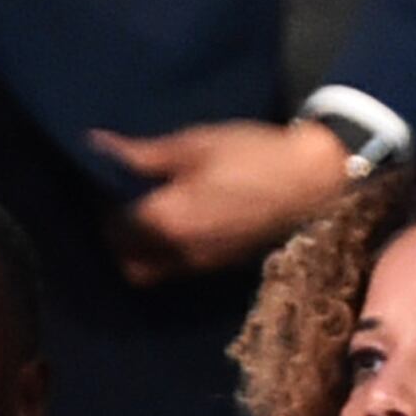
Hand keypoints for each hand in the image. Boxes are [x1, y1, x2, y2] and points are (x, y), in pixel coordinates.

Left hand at [93, 120, 350, 286]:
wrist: (318, 179)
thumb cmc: (254, 155)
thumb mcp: (197, 144)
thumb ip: (144, 153)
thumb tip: (97, 146)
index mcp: (165, 222)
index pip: (112, 227)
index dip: (106, 205)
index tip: (113, 182)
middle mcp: (178, 253)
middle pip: (127, 262)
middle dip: (119, 239)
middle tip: (128, 206)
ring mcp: (204, 264)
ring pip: (153, 272)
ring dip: (144, 251)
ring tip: (155, 217)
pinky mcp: (225, 265)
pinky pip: (181, 268)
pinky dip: (171, 253)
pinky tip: (186, 223)